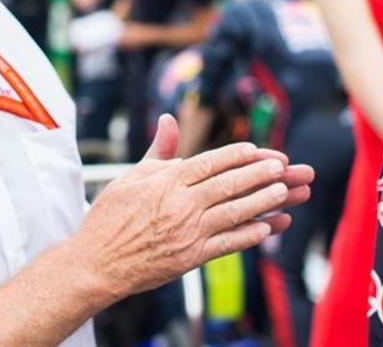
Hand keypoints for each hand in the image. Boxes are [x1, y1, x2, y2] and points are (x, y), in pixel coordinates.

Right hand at [71, 115, 312, 298]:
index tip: (258, 150)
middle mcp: (181, 204)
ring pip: (234, 212)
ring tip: (285, 191)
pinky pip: (228, 243)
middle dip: (260, 173)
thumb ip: (159, 150)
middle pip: (229, 184)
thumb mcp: (131, 176)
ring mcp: (188, 231)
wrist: (96, 262)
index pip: (210, 162)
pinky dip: (250, 234)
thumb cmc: (111, 216)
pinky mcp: (191, 257)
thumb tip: (170, 119)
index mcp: (167, 181)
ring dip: (263, 201)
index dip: (237, 156)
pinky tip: (270, 227)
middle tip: (284, 166)